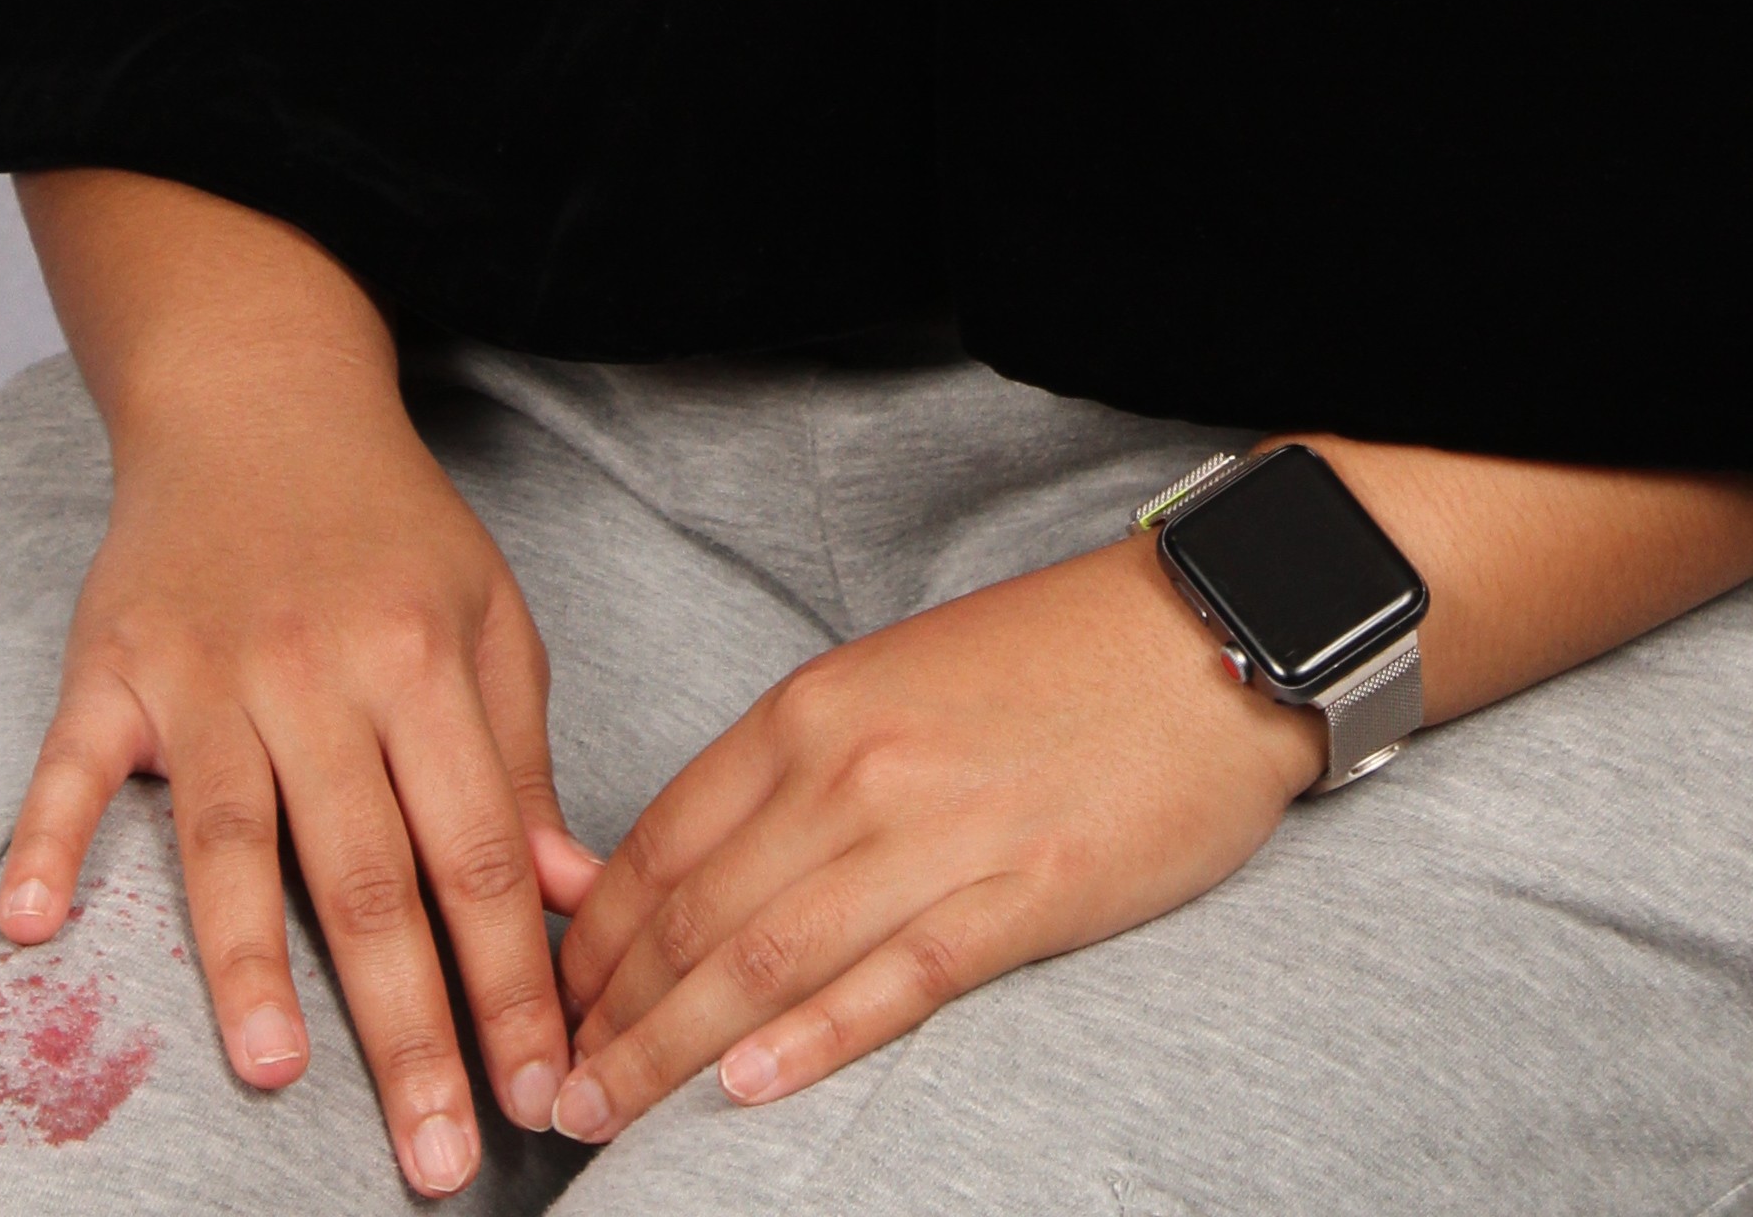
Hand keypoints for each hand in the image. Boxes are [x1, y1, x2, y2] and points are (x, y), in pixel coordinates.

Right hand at [0, 323, 598, 1191]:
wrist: (257, 393)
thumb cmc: (384, 528)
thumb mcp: (484, 619)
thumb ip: (518, 762)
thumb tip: (570, 899)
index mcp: (421, 661)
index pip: (478, 853)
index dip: (512, 982)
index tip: (543, 1094)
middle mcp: (315, 668)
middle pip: (364, 873)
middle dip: (407, 1026)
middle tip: (437, 1162)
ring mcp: (204, 668)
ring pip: (229, 836)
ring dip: (247, 962)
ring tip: (276, 1077)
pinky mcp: (109, 663)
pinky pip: (72, 767)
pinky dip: (47, 843)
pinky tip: (33, 930)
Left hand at [546, 528, 1316, 1143]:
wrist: (1205, 637)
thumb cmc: (1052, 664)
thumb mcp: (895, 683)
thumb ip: (798, 767)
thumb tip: (700, 867)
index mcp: (815, 709)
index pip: (660, 841)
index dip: (586, 940)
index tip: (547, 1008)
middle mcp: (854, 767)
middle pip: (692, 913)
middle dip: (605, 1016)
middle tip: (551, 1095)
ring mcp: (937, 831)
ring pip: (765, 958)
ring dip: (668, 1050)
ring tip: (605, 1115)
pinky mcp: (1024, 890)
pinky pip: (896, 979)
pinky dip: (812, 1039)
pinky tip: (749, 1088)